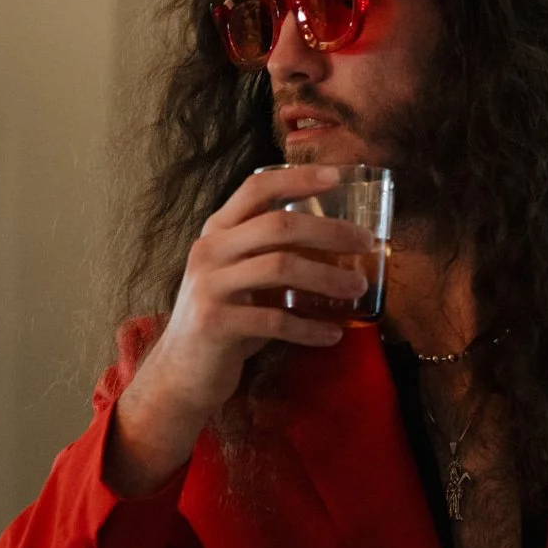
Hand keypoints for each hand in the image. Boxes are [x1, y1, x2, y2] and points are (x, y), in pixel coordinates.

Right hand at [108, 165, 371, 494]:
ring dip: (327, 278)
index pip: (257, 188)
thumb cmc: (226, 319)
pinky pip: (275, 320)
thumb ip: (275, 255)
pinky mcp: (215, 322)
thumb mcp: (243, 278)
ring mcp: (210, 285)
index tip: (337, 176)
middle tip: (366, 242)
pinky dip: (310, 328)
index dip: (297, 178)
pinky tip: (333, 334)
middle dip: (329, 231)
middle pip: (278, 225)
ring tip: (358, 289)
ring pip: (280, 267)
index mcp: (217, 231)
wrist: (182, 371)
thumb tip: (340, 248)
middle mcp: (209, 250)